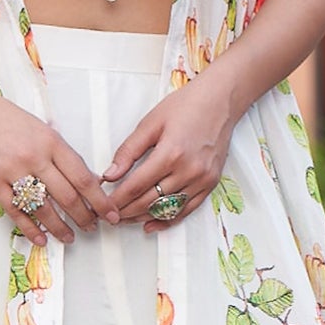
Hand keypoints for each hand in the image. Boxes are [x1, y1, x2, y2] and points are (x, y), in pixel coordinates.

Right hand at [0, 87, 109, 245]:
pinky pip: (16, 211)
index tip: (110, 213)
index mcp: (51, 141)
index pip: (83, 177)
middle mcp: (34, 156)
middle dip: (84, 217)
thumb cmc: (4, 118)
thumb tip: (85, 179)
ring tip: (70, 237)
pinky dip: (30, 228)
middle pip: (67, 196)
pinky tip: (41, 238)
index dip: (100, 200)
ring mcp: (12, 170)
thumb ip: (59, 152)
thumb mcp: (39, 127)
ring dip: (60, 227)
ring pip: (43, 208)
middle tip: (93, 228)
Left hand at [104, 75, 236, 229]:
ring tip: (125, 219)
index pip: (136, 186)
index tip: (103, 205)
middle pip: (150, 201)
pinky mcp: (211, 183)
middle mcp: (188, 170)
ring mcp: (202, 179)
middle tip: (109, 216)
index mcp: (170, 153)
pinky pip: (187, 210)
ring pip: (167, 210)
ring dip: (143, 217)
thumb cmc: (186, 105)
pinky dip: (168, 220)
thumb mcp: (150, 123)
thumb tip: (109, 175)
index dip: (116, 199)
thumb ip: (128, 151)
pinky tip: (151, 224)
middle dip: (126, 212)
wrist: (221, 100)